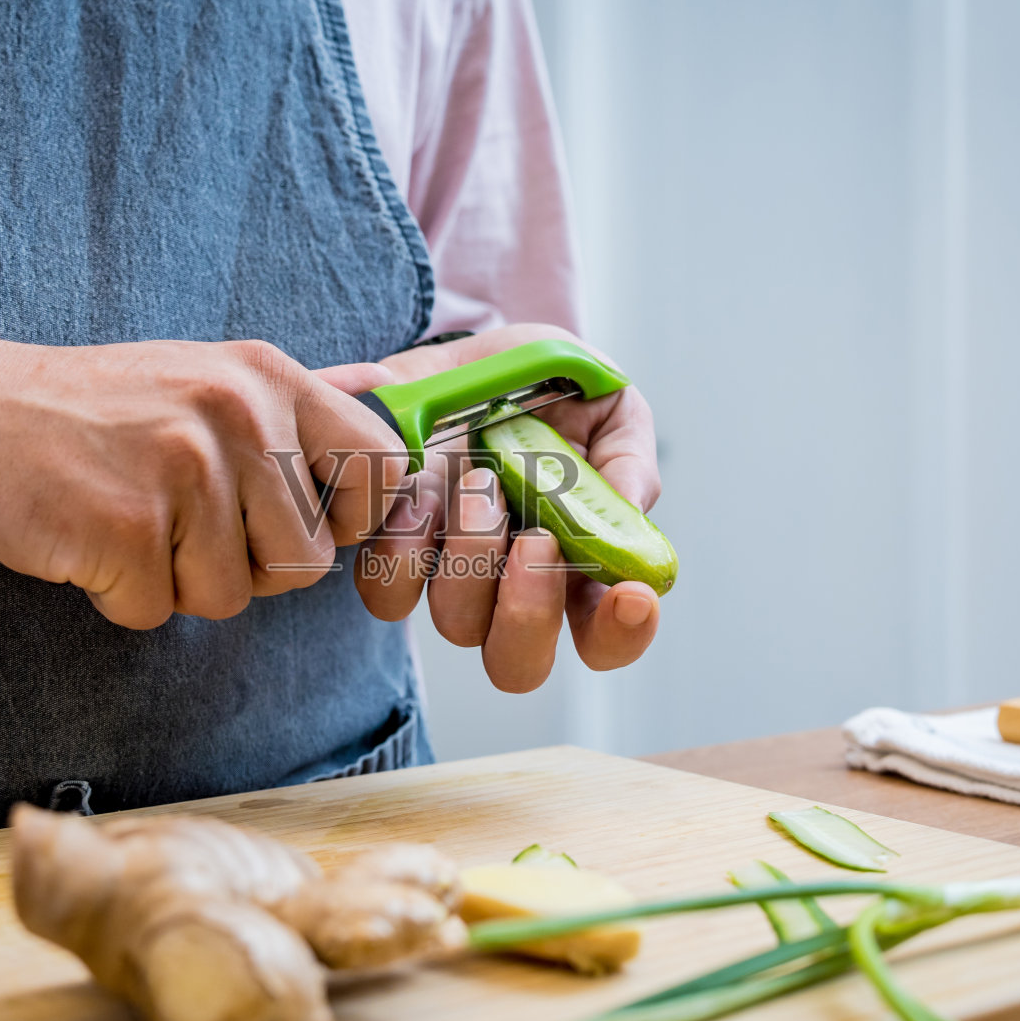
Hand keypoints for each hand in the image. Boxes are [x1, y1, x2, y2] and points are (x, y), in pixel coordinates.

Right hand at [0, 332, 404, 628]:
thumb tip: (387, 397)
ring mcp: (181, 471)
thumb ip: (295, 407)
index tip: (296, 519)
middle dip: (247, 567)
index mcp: (269, 380)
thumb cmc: (94, 409)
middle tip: (179, 523)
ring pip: (230, 598)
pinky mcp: (124, 527)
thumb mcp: (206, 379)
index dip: (350, 518)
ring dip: (175, 583)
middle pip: (306, 562)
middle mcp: (238, 417)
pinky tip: (89, 540)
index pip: (382, 469)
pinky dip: (119, 597)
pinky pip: (156, 612)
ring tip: (128, 520)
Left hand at [330, 324, 661, 692]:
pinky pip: (390, 590)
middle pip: (518, 663)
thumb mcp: (605, 403)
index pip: (606, 638)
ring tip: (480, 481)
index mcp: (577, 564)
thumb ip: (626, 459)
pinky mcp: (393, 551)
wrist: (465, 357)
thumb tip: (629, 510)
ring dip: (473, 556)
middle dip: (529, 612)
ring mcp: (451, 575)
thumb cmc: (542, 388)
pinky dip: (405, 547)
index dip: (620, 634)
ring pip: (457, 623)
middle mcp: (512, 588)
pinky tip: (423, 493)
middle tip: (536, 541)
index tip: (629, 595)